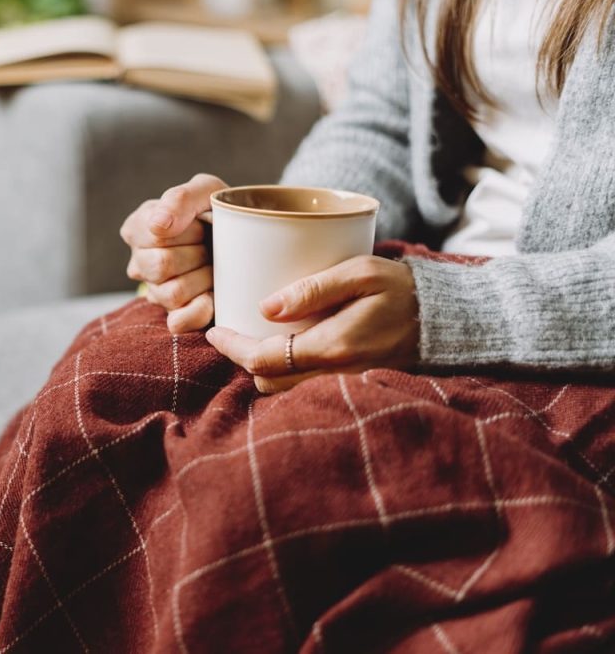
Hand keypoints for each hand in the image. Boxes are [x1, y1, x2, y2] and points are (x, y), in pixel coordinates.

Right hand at [121, 174, 226, 332]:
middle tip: (211, 246)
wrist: (247, 239)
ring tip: (214, 266)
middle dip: (196, 254)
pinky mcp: (175, 316)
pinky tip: (213, 294)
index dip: (187, 231)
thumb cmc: (219, 212)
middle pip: (160, 266)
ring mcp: (155, 292)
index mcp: (138, 228)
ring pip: (172, 293)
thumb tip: (159, 225)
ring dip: (203, 278)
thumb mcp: (205, 191)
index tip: (202, 224)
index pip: (154, 236)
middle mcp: (140, 262)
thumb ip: (180, 198)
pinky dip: (201, 309)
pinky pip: (179, 322)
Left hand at [205, 256, 419, 392]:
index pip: (263, 359)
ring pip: (282, 389)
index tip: (214, 330)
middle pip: (266, 381)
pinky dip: (285, 372)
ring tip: (254, 336)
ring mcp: (342, 384)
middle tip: (232, 329)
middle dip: (244, 358)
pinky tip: (284, 347)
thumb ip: (313, 289)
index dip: (232, 347)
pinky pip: (302, 387)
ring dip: (264, 367)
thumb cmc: (403, 290)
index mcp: (332, 347)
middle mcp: (333, 374)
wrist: (446, 320)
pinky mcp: (349, 385)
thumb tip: (264, 307)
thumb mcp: (360, 273)